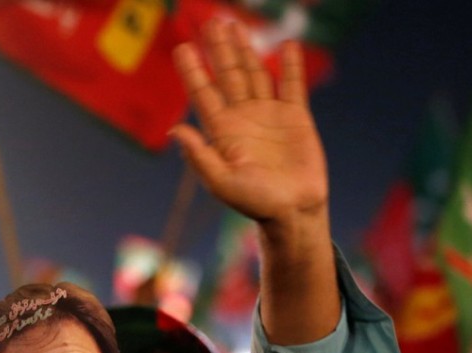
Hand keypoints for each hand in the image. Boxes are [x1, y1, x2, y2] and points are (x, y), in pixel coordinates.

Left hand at [170, 21, 327, 229]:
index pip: (204, 94)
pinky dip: (291, 66)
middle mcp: (243, 118)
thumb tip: (176, 130)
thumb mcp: (222, 182)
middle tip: (212, 22)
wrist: (293, 211)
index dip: (193, 71)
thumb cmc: (255, 202)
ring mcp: (269, 115)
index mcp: (222, 132)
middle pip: (228, 75)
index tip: (182, 47)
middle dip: (219, 49)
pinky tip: (286, 46)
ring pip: (255, 74)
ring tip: (235, 26)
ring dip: (246, 50)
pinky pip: (292, 85)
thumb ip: (200, 156)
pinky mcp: (296, 118)